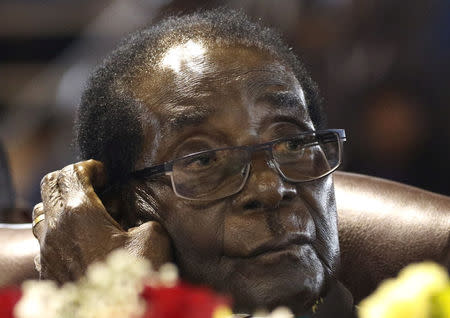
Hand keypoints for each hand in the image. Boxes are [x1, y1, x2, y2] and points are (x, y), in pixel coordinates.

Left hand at [32, 159, 171, 282]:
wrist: (110, 315)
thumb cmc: (132, 278)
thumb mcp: (153, 238)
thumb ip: (145, 218)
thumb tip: (136, 220)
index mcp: (80, 212)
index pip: (72, 172)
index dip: (90, 166)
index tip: (105, 174)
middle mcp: (56, 226)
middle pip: (50, 184)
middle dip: (72, 177)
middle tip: (94, 185)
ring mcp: (47, 247)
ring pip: (42, 208)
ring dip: (60, 201)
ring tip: (85, 210)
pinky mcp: (47, 266)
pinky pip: (42, 234)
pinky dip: (56, 225)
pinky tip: (78, 236)